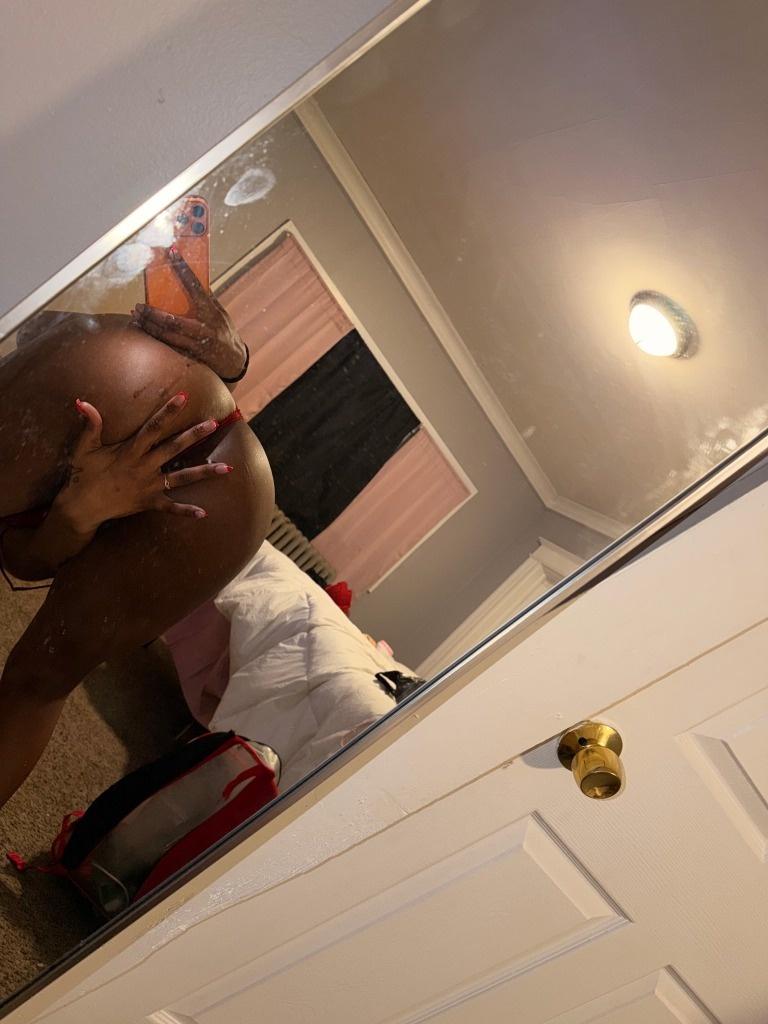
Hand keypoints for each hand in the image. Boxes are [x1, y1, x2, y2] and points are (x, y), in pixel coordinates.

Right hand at [55, 392, 232, 534]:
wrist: (80, 508)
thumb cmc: (82, 475)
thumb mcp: (83, 449)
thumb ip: (90, 425)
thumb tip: (83, 402)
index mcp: (130, 451)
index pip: (153, 427)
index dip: (167, 412)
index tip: (183, 397)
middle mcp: (144, 467)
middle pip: (174, 448)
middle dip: (194, 435)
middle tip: (213, 424)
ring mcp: (148, 486)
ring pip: (181, 478)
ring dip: (204, 472)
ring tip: (227, 468)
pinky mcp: (148, 503)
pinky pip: (170, 507)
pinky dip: (186, 511)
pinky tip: (204, 513)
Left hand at [131, 246, 247, 380]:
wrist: (233, 361)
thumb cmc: (225, 332)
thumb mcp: (220, 313)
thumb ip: (206, 299)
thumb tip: (191, 280)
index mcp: (211, 312)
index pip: (195, 286)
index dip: (183, 269)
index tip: (172, 254)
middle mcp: (204, 328)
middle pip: (173, 319)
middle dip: (153, 313)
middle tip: (139, 305)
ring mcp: (197, 343)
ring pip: (167, 335)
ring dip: (149, 326)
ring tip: (136, 317)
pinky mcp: (191, 355)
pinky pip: (169, 346)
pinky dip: (155, 338)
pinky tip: (144, 331)